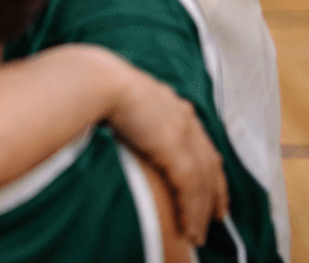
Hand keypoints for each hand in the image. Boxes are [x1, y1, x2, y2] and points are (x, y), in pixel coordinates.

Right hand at [103, 58, 227, 244]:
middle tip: (218, 215)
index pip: (198, 140)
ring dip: (203, 210)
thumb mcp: (119, 97)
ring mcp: (184, 135)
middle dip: (216, 191)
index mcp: (171, 105)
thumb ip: (127, 111)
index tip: (209, 184)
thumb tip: (113, 122)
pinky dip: (192, 212)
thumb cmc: (96, 86)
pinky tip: (190, 229)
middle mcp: (184, 119)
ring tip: (198, 234)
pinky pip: (192, 190)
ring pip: (204, 182)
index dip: (206, 165)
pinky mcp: (177, 152)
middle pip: (210, 162)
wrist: (98, 81)